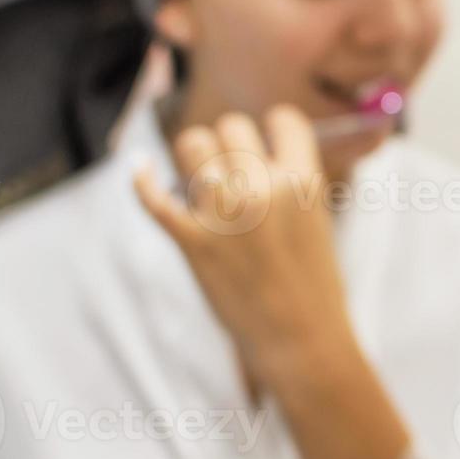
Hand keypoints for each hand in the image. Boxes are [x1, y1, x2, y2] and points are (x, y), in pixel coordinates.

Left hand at [135, 106, 356, 389]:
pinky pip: (154, 197)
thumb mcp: (318, 220)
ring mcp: (225, 213)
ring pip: (193, 144)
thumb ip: (292, 182)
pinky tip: (141, 170)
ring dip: (195, 157)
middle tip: (235, 172)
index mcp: (304, 182)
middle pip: (231, 127)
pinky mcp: (192, 240)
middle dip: (231, 145)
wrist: (300, 339)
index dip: (273, 129)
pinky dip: (142, 180)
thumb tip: (262, 150)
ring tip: (202, 179)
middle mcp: (264, 188)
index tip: (268, 143)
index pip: (283, 119)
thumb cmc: (315, 285)